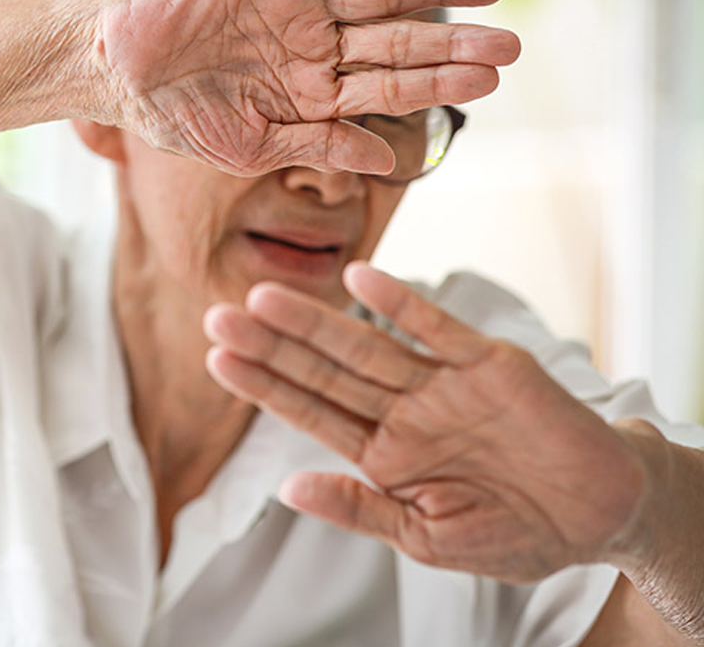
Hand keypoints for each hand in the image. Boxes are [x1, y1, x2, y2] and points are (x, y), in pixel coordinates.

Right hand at [97, 0, 520, 175]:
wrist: (122, 68)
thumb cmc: (180, 118)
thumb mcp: (253, 146)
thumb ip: (320, 146)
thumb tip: (387, 160)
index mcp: (312, 95)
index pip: (388, 87)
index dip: (438, 83)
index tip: (488, 83)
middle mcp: (314, 48)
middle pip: (398, 42)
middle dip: (453, 42)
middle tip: (511, 44)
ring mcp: (296, 6)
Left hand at [202, 262, 647, 583]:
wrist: (601, 515)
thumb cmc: (514, 533)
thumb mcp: (426, 537)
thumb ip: (359, 509)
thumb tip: (287, 489)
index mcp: (384, 454)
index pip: (311, 413)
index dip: (265, 387)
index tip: (217, 360)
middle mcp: (403, 411)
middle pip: (325, 373)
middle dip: (272, 347)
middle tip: (217, 316)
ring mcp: (441, 384)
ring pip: (367, 346)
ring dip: (317, 323)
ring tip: (263, 298)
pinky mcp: (488, 363)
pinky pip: (436, 329)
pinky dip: (401, 303)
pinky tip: (358, 280)